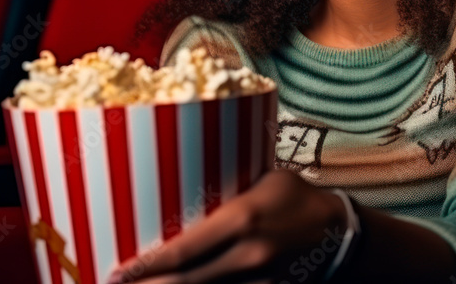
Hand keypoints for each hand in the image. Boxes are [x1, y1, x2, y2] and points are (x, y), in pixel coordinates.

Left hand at [107, 168, 347, 283]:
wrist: (338, 231)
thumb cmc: (294, 196)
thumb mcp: (261, 181)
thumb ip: (226, 191)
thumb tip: (184, 183)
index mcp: (242, 219)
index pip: (182, 250)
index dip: (145, 266)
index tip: (117, 273)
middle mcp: (247, 254)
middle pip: (185, 283)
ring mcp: (258, 281)